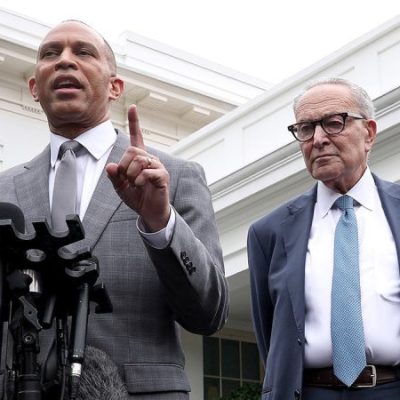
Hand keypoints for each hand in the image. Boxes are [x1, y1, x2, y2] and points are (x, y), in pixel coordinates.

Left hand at [106, 105, 170, 231]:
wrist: (150, 212)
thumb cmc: (137, 197)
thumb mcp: (120, 187)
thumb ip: (114, 177)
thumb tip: (111, 166)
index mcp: (139, 158)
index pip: (137, 137)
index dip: (134, 122)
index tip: (133, 107)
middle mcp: (150, 159)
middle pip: (133, 151)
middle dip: (125, 166)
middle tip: (127, 179)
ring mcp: (158, 166)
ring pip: (139, 160)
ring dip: (132, 175)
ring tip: (135, 184)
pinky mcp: (163, 176)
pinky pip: (148, 172)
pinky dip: (140, 180)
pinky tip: (141, 186)